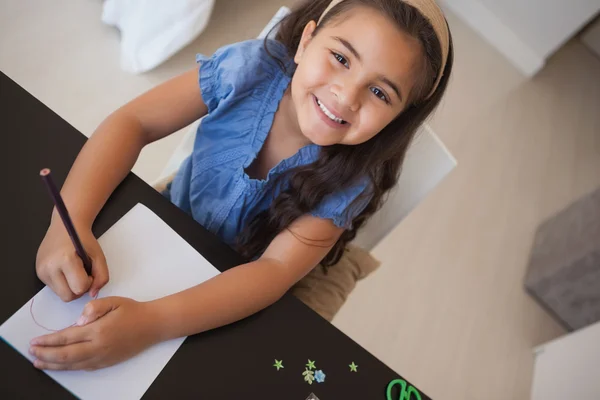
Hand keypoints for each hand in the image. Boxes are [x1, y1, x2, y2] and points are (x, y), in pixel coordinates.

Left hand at [29, 297, 158, 370]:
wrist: (153, 325)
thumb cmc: (133, 310)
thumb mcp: (113, 301)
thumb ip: (94, 308)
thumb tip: (78, 321)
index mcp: (98, 330)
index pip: (66, 337)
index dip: (48, 341)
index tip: (35, 341)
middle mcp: (99, 346)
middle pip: (65, 355)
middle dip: (46, 355)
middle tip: (32, 353)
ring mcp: (103, 357)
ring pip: (73, 365)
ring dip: (54, 365)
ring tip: (40, 363)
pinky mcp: (108, 362)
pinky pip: (84, 368)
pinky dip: (69, 368)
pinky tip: (62, 366)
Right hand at [36, 219, 108, 300]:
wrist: (65, 226)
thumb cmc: (83, 239)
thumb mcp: (98, 256)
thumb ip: (101, 276)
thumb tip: (94, 294)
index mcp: (65, 260)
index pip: (79, 288)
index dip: (89, 283)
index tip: (89, 272)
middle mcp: (49, 267)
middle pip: (67, 296)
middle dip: (79, 289)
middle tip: (83, 274)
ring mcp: (41, 271)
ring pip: (60, 294)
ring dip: (71, 288)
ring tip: (74, 272)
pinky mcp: (38, 273)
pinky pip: (54, 288)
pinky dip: (63, 283)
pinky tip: (66, 271)